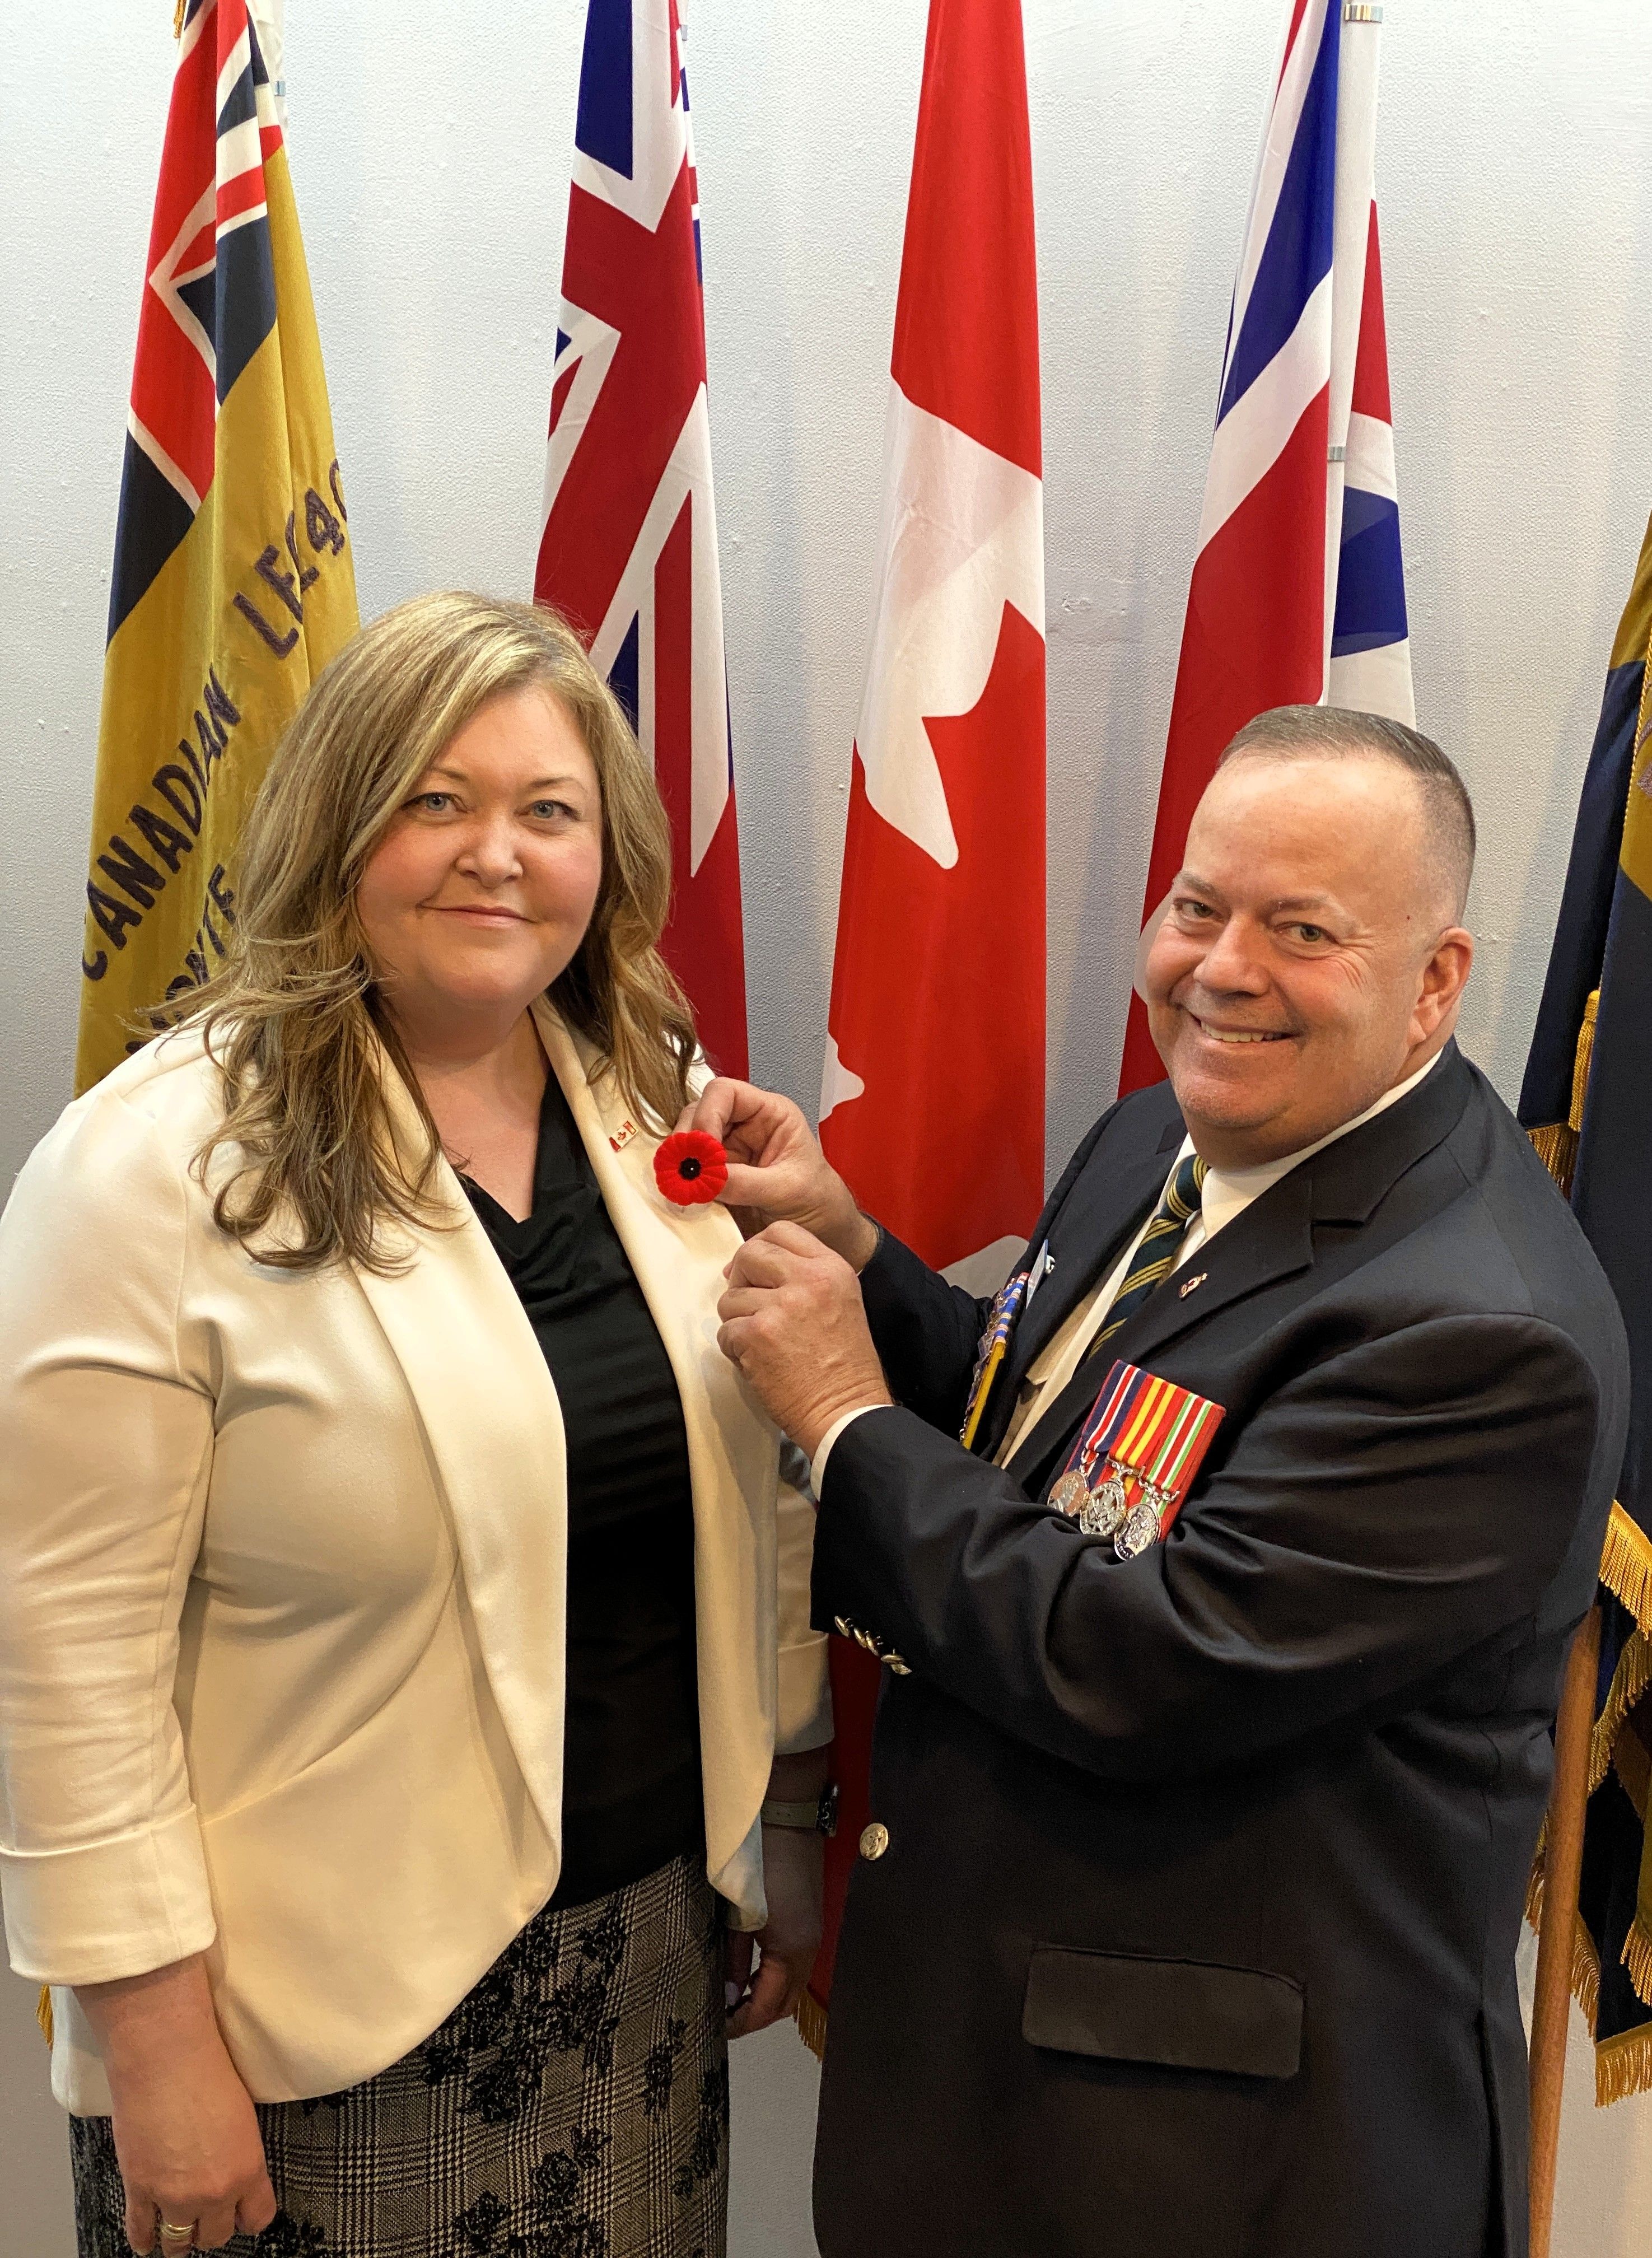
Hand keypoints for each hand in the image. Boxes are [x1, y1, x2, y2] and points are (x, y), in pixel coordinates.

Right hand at [74, 1958, 276, 2252]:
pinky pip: (141, 2230)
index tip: (242, 2215)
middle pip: (216, 2235)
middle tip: (206, 2217)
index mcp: (247, 2171)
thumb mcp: (244, 2118)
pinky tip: (145, 2243)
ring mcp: (174, 2195)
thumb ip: (241, 2156)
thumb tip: (232, 2171)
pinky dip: (143, 2240)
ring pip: (179, 2241)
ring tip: (179, 2232)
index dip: (248, 2218)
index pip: (257, 2218)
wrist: (167, 2059)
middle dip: (212, 2227)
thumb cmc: (209, 2073)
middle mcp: (214, 2192)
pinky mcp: (139, 2189)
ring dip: (180, 2238)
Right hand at [679, 1080, 877, 1266]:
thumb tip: (704, 1179)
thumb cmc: (817, 1199)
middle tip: (682, 1172)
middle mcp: (745, 1123)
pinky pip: (691, 1168)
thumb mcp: (787, 1190)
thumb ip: (747, 1183)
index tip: (702, 1150)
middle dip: (687, 1141)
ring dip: (681, 1162)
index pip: (726, 1093)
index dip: (707, 1115)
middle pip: (699, 1113)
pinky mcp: (719, 1172)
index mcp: (770, 1113)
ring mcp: (729, 1147)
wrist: (823, 1228)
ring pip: (689, 1141)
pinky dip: (684, 1181)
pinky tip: (686, 1196)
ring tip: (683, 1187)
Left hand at [717, 1223, 891, 1458]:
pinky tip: (758, 1362)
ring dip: (738, 1321)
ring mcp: (780, 1307)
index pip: (782, 1230)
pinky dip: (735, 1350)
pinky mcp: (757, 1335)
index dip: (761, 1248)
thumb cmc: (845, 1367)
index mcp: (832, 1269)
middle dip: (741, 1279)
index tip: (757, 1270)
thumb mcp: (843, 1302)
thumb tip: (754, 1266)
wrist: (847, 1412)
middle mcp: (807, 1280)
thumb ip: (807, 1276)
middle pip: (749, 1253)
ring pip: (731, 1297)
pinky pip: (725, 1331)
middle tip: (751, 1304)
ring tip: (762, 1343)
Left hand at [725, 1824, 823, 2037]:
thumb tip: (729, 1994)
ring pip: (792, 1987)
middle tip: (724, 2017)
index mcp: (792, 1951)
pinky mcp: (810, 1924)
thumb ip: (735, 1958)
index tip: (716, 2027)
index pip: (769, 2006)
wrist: (786, 1817)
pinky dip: (774, 1979)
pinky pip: (794, 1967)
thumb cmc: (757, 1863)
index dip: (743, 2022)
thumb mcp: (737, 1915)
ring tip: (734, 2000)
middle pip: (785, 2003)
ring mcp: (813, 1937)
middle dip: (756, 2017)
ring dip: (766, 1998)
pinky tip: (751, 1975)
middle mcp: (808, 1951)